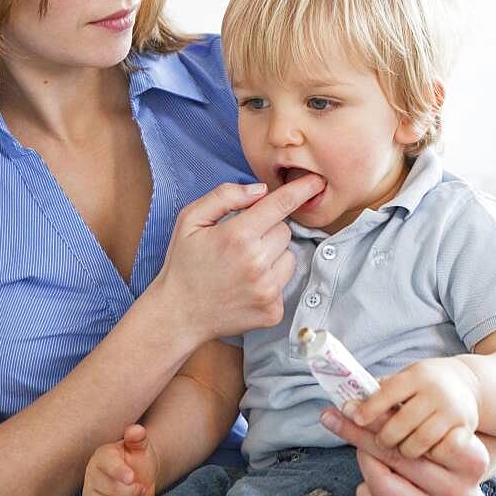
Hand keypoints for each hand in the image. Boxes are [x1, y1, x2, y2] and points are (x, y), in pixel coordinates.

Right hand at [82, 424, 159, 495]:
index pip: (106, 464)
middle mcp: (92, 476)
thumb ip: (138, 437)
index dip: (119, 472)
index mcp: (102, 457)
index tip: (133, 478)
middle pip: (106, 490)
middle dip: (129, 493)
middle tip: (143, 489)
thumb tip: (136, 430)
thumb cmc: (137, 460)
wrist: (138, 478)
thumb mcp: (140, 446)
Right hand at [158, 175, 324, 342]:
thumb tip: (260, 190)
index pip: (280, 205)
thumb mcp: (190, 219)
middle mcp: (256, 263)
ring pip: (289, 256)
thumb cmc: (184, 263)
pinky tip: (247, 285)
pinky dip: (272, 280)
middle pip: (285, 230)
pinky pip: (285, 283)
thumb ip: (225, 196)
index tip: (316, 181)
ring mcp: (267, 290)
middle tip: (242, 242)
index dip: (301, 189)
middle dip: (268, 230)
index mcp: (237, 236)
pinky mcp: (273, 311)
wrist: (178, 314)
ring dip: (273, 255)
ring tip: (244, 265)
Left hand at [322, 408, 488, 495]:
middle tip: (336, 413)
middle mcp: (460, 492)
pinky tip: (366, 474)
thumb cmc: (435, 430)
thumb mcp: (426, 413)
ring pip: (383, 484)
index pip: (420, 434)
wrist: (453, 464)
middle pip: (397, 455)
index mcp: (472, 459)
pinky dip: (364, 491)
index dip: (381, 417)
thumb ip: (397, 406)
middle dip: (360, 431)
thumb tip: (353, 396)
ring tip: (358, 442)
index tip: (353, 404)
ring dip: (363, 457)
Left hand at [347, 357, 480, 457]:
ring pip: (415, 445)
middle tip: (374, 442)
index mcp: (417, 376)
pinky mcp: (465, 437)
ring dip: (400, 451)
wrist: (468, 386)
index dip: (370, 408)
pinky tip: (415, 461)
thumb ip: (381, 391)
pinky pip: (436, 455)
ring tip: (393, 451)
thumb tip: (348, 404)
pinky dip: (422, 459)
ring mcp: (451, 415)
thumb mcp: (406, 378)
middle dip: (381, 437)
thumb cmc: (426, 385)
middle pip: (399, 425)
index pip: (389, 393)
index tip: (355, 418)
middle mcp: (436, 393)